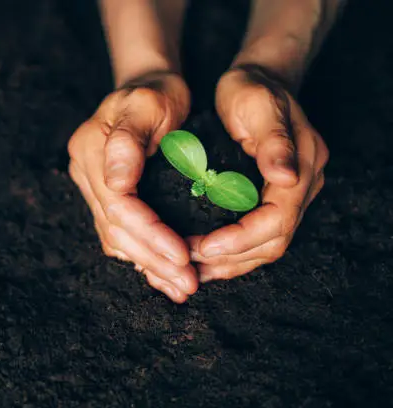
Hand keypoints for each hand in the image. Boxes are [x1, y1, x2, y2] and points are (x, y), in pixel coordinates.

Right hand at [68, 70, 197, 301]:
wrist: (149, 86)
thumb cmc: (156, 92)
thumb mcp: (148, 104)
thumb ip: (130, 141)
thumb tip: (117, 185)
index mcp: (91, 148)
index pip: (118, 205)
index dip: (150, 234)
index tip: (183, 255)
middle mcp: (85, 172)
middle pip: (115, 228)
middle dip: (153, 259)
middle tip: (188, 283)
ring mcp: (91, 186)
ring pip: (116, 237)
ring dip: (149, 265)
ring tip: (181, 286)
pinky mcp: (105, 196)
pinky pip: (119, 233)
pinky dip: (142, 256)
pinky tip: (163, 275)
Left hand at [188, 64, 328, 281]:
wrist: (259, 79)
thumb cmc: (253, 88)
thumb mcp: (258, 105)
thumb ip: (274, 141)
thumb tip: (286, 179)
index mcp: (303, 168)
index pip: (277, 221)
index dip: (240, 239)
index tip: (204, 247)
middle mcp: (302, 187)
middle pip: (272, 242)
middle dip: (231, 258)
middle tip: (189, 262)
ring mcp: (290, 195)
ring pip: (265, 245)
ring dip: (230, 262)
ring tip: (192, 268)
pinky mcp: (272, 197)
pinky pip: (257, 235)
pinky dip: (232, 251)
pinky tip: (204, 256)